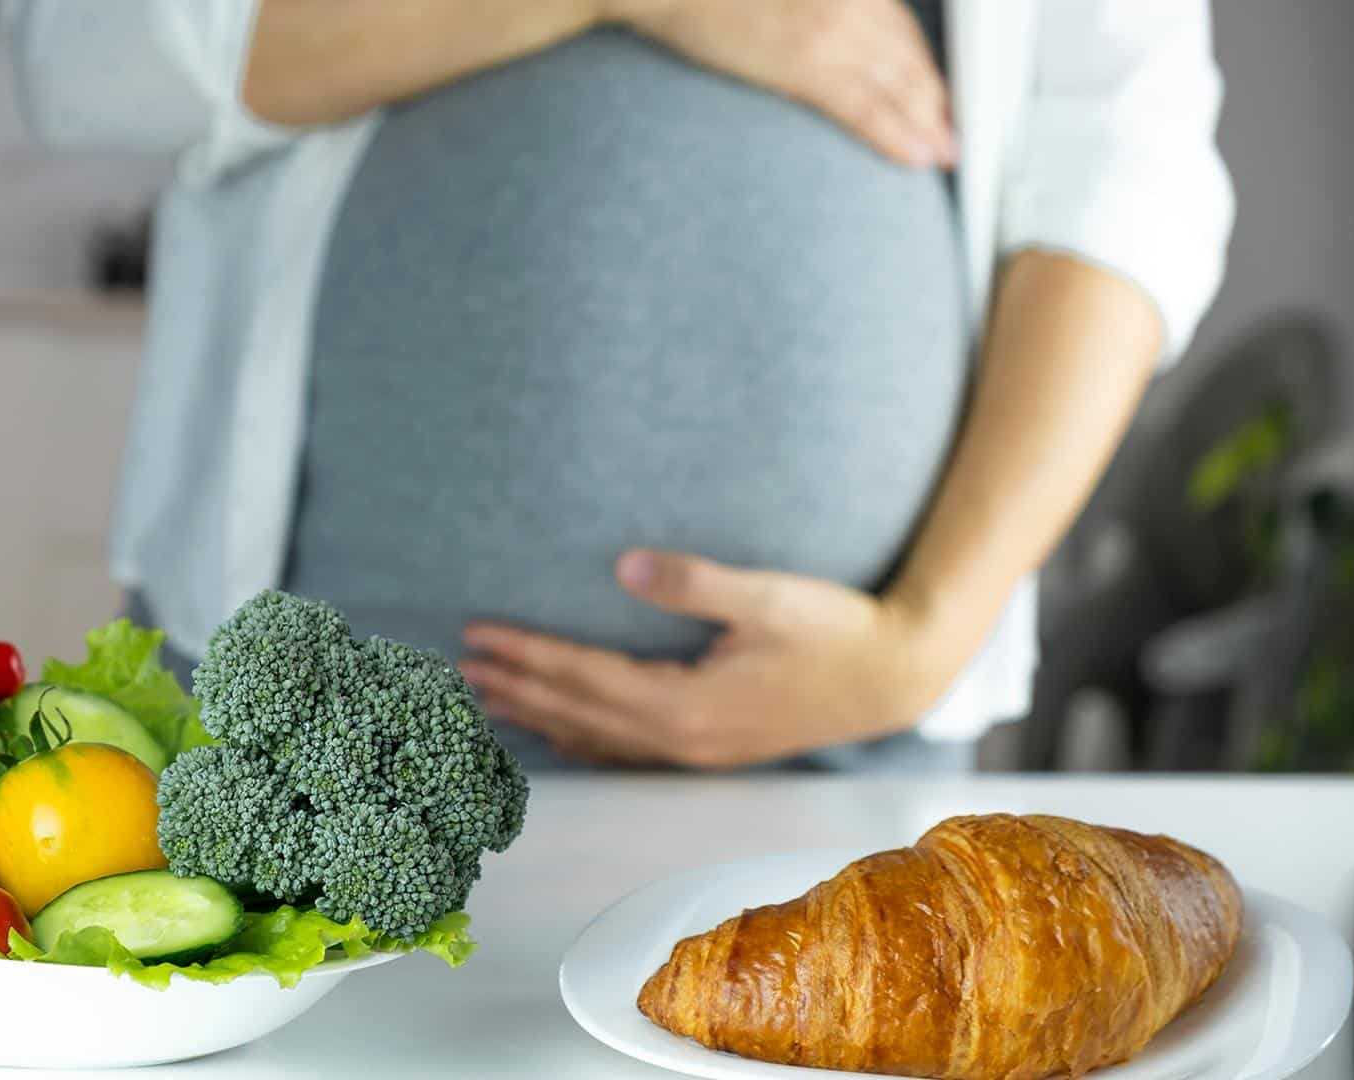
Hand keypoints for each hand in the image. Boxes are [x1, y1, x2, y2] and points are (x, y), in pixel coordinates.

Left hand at [458, 549, 960, 767]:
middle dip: (515, 687)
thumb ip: (696, 582)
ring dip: (538, 716)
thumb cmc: (837, 629)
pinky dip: (581, 737)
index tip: (478, 634)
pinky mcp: (711, 747)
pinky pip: (626, 748)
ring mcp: (696, 749)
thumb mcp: (770, 595)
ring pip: (596, 736)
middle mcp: (682, 737)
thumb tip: (626, 564)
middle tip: (457, 668)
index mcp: (687, 703)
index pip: (584, 676)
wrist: (896, 675)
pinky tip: (559, 730)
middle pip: (577, 712)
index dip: (526, 653)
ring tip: (485, 700)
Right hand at [602, 0, 954, 167]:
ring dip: (927, 123)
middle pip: (908, 58)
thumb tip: (840, 40)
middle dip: (938, 99)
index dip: (926, 66)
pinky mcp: (806, 66)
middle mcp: (849, 1)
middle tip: (957, 132)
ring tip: (944, 153)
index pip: (900, 27)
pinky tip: (915, 154)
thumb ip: (822, 8)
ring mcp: (831, 33)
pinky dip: (894, 133)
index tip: (941, 92)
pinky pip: (864, 107)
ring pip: (898, 86)